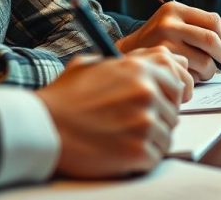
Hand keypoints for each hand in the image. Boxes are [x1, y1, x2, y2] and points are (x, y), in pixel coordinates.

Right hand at [37, 50, 185, 177]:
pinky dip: (140, 159)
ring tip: (120, 137)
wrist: (43, 128)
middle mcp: (147, 93)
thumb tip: (148, 61)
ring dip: (149, 140)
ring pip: (166, 136)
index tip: (159, 103)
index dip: (167, 96)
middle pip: (174, 111)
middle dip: (158, 119)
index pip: (177, 83)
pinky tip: (118, 151)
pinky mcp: (139, 151)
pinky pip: (154, 157)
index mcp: (139, 70)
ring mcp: (145, 123)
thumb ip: (127, 62)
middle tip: (132, 124)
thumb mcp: (93, 64)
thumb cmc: (64, 98)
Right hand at [116, 1, 220, 80]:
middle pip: (211, 40)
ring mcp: (164, 44)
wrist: (130, 51)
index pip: (213, 20)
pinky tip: (189, 74)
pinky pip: (192, 74)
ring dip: (210, 70)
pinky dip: (197, 78)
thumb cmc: (162, 38)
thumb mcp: (180, 23)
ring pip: (204, 61)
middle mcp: (169, 23)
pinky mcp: (163, 65)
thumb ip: (208, 25)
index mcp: (175, 9)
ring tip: (205, 71)